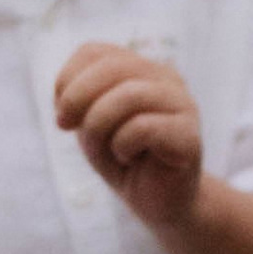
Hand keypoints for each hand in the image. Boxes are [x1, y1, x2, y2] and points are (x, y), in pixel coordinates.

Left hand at [54, 41, 203, 228]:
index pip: (94, 52)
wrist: (156, 202)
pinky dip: (123, 146)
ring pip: (129, 95)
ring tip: (106, 149)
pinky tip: (130, 158)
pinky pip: (143, 128)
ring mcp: (183, 104)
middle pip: (111, 67)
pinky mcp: (189, 135)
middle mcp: (166, 78)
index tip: (62, 116)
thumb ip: (80, 96)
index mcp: (141, 68)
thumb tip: (65, 93)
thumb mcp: (90, 120)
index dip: (67, 80)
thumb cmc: (123, 157)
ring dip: (99, 126)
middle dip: (77, 99)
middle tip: (66, 128)